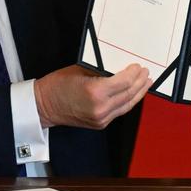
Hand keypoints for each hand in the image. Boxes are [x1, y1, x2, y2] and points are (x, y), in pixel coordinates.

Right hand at [34, 64, 151, 128]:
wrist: (44, 106)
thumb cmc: (57, 84)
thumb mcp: (80, 69)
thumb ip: (101, 69)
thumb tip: (118, 66)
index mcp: (95, 91)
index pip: (124, 82)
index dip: (134, 73)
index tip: (137, 66)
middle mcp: (100, 107)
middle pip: (129, 94)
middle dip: (140, 82)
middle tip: (146, 72)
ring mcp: (101, 118)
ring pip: (127, 105)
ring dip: (139, 93)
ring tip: (146, 83)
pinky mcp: (100, 123)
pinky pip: (120, 111)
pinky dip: (128, 101)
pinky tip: (133, 94)